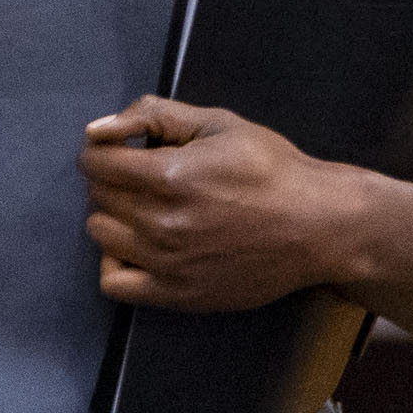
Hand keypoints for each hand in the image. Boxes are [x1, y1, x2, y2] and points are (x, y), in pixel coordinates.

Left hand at [78, 97, 363, 310]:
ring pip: (100, 235)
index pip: (96, 162)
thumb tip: (96, 130)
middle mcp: (161, 223)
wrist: (317, 226)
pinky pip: (113, 283)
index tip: (122, 151)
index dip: (103, 150)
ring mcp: (167, 264)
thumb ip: (153, 117)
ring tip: (146, 209)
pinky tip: (140, 247)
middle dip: (112, 179)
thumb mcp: (218, 123)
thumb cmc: (271, 168)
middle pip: (98, 197)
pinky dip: (116, 262)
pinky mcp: (176, 295)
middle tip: (145, 177)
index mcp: (169, 176)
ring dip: (114, 217)